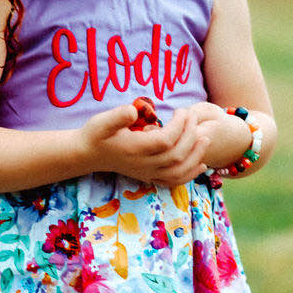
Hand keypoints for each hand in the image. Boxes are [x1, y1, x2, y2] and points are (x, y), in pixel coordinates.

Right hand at [81, 103, 211, 186]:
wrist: (87, 154)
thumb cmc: (96, 134)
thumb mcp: (102, 121)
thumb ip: (117, 116)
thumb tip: (133, 111)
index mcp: (135, 148)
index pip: (165, 140)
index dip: (179, 125)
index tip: (181, 110)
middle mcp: (143, 164)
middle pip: (176, 155)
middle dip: (190, 135)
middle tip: (194, 117)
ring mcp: (147, 173)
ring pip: (178, 171)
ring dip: (196, 156)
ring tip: (205, 139)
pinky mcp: (148, 176)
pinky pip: (173, 181)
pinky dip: (190, 175)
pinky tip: (201, 165)